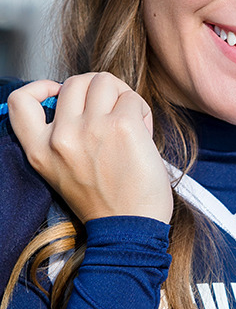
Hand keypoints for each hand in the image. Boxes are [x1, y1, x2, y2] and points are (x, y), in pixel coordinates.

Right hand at [8, 73, 172, 223]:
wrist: (131, 228)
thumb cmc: (107, 200)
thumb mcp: (63, 170)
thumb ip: (62, 136)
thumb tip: (81, 101)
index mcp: (40, 150)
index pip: (20, 101)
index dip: (40, 87)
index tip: (59, 93)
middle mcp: (61, 137)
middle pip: (75, 81)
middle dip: (96, 90)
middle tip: (110, 113)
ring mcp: (92, 128)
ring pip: (104, 80)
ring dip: (120, 96)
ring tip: (128, 122)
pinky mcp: (123, 126)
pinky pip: (132, 98)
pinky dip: (141, 110)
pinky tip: (143, 132)